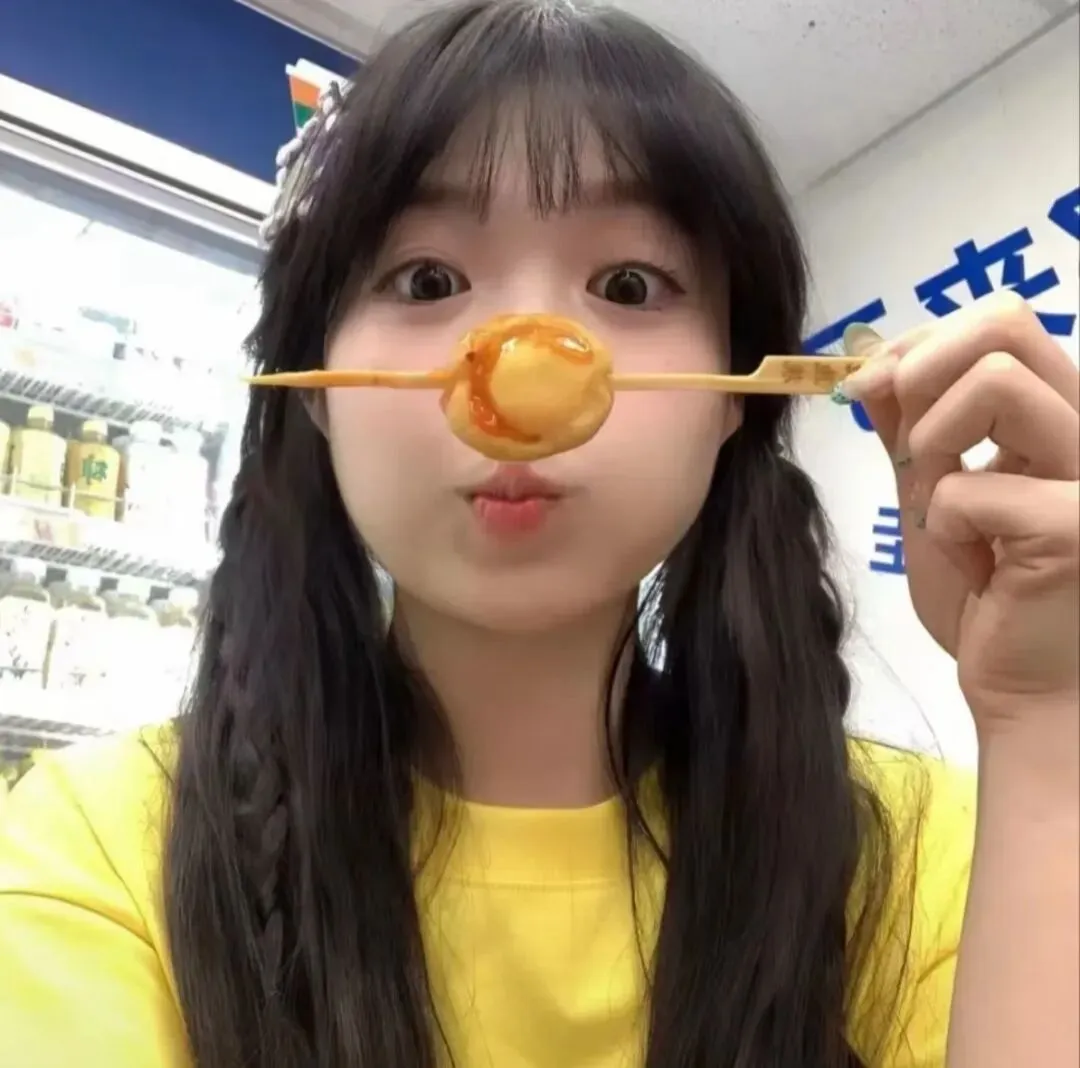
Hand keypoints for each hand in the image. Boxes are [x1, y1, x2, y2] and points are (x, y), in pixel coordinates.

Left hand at [839, 292, 1078, 734]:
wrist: (1022, 688)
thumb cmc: (984, 596)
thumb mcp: (931, 494)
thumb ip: (909, 426)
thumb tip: (871, 357)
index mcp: (1062, 415)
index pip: (1001, 322)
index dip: (919, 344)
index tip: (868, 387)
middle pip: (1007, 324)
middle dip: (922, 372)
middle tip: (907, 444)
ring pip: (996, 381)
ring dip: (933, 446)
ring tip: (944, 510)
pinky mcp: (1078, 524)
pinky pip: (967, 487)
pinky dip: (944, 527)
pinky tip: (976, 569)